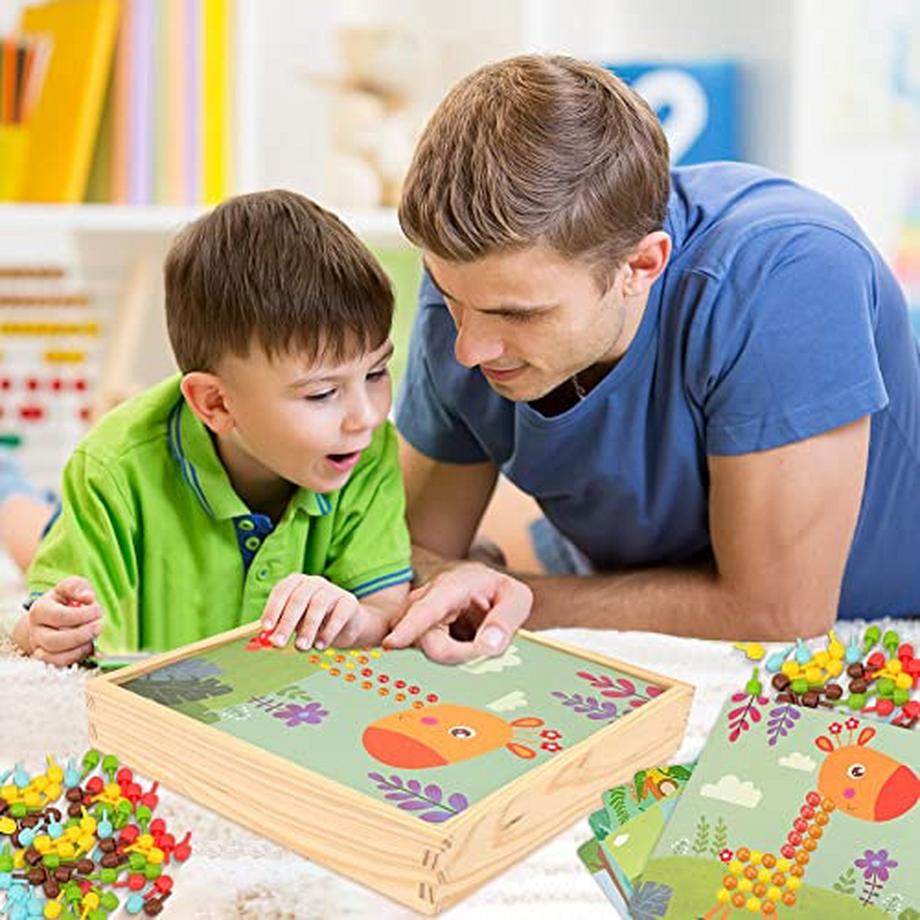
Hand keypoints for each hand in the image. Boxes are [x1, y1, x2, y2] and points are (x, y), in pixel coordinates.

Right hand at [12, 576, 102, 666]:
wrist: (55, 616)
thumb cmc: (66, 600)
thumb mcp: (71, 587)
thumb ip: (78, 587)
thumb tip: (88, 597)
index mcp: (39, 610)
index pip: (60, 616)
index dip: (83, 615)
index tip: (98, 610)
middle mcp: (36, 632)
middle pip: (56, 641)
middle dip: (83, 634)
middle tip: (100, 625)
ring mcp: (40, 647)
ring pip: (57, 657)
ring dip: (81, 648)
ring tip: (95, 636)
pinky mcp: (49, 659)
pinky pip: (61, 664)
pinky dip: (78, 657)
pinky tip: (90, 646)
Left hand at [261, 574, 388, 650]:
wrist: (346, 624)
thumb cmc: (313, 622)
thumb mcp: (295, 624)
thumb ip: (280, 629)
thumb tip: (266, 640)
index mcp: (296, 583)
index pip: (281, 591)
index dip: (272, 609)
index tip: (266, 628)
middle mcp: (313, 582)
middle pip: (298, 599)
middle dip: (286, 623)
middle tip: (279, 643)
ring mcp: (332, 590)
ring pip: (317, 606)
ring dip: (307, 628)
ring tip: (301, 647)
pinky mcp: (348, 601)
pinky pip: (338, 615)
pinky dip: (328, 631)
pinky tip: (320, 645)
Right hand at [382, 561, 531, 663]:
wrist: (484, 588)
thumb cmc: (498, 590)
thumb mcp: (516, 598)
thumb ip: (505, 620)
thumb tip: (489, 646)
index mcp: (450, 586)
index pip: (425, 609)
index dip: (408, 628)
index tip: (391, 643)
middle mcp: (426, 600)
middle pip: (426, 641)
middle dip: (457, 654)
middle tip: (487, 650)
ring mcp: (418, 618)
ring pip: (426, 650)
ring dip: (455, 655)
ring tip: (478, 638)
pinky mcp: (418, 635)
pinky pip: (429, 654)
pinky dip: (450, 657)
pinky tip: (465, 645)